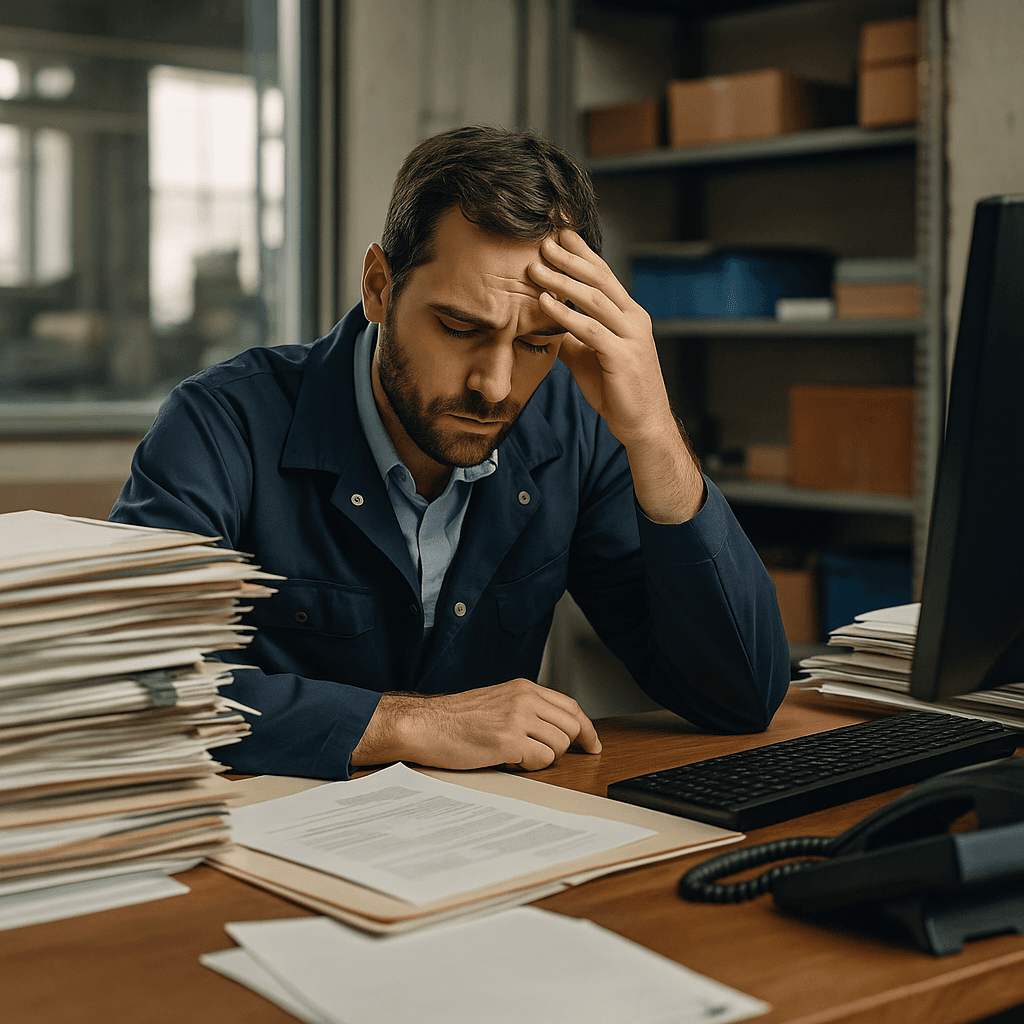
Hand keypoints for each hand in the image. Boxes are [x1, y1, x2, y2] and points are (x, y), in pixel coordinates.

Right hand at [351, 679, 600, 771]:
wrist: (425, 725)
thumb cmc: (455, 719)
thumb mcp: (497, 702)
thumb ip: (527, 709)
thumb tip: (556, 729)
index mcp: (523, 688)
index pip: (570, 706)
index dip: (586, 728)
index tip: (593, 744)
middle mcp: (524, 699)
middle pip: (571, 727)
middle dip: (564, 747)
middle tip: (543, 756)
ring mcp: (517, 719)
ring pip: (558, 747)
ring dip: (542, 758)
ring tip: (516, 755)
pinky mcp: (508, 741)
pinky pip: (540, 761)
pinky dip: (529, 768)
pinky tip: (508, 761)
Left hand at [528, 229, 703, 522]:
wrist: (643, 425)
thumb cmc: (618, 392)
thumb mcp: (589, 358)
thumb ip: (572, 338)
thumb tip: (547, 323)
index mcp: (629, 316)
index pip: (605, 275)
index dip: (583, 254)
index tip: (560, 235)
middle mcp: (634, 320)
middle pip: (601, 279)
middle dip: (571, 258)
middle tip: (544, 242)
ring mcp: (631, 337)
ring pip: (595, 300)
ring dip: (563, 282)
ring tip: (536, 268)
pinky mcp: (623, 357)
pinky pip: (591, 330)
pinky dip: (566, 315)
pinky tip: (545, 303)